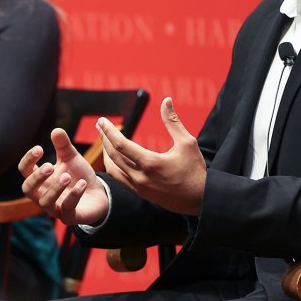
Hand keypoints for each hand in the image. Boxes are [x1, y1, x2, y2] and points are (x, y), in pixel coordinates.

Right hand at [19, 127, 108, 226]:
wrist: (98, 194)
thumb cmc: (78, 175)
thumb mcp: (71, 158)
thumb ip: (63, 146)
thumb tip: (56, 129)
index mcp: (40, 179)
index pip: (24, 170)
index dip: (28, 160)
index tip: (40, 148)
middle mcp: (43, 194)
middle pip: (27, 189)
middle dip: (37, 177)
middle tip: (50, 166)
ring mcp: (55, 207)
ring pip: (45, 201)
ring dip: (55, 188)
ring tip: (67, 176)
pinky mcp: (69, 217)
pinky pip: (67, 209)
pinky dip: (74, 196)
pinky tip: (82, 184)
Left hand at [98, 97, 206, 215]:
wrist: (201, 200)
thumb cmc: (195, 170)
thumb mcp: (187, 143)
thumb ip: (173, 122)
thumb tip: (166, 100)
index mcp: (151, 163)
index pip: (121, 145)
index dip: (109, 131)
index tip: (102, 120)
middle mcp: (141, 177)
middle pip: (113, 156)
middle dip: (103, 139)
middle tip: (99, 126)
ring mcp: (140, 187)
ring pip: (113, 170)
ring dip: (106, 154)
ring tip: (104, 140)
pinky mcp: (142, 194)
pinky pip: (120, 179)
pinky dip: (114, 166)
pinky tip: (114, 158)